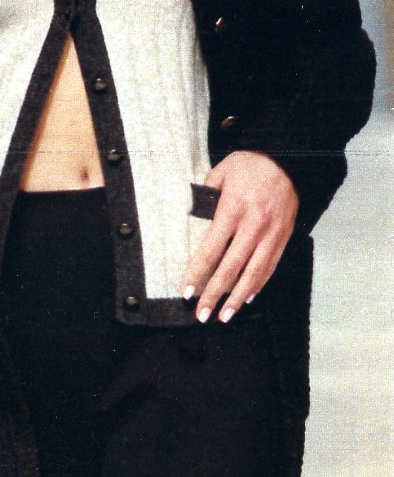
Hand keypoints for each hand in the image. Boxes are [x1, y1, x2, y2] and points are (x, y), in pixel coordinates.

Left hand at [182, 152, 298, 322]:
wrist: (288, 160)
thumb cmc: (251, 164)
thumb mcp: (222, 171)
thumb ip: (206, 194)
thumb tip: (192, 214)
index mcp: (233, 210)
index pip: (211, 250)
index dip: (197, 273)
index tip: (187, 292)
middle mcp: (253, 226)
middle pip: (230, 268)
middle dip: (214, 295)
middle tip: (201, 315)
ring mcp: (271, 234)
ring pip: (253, 274)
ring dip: (237, 298)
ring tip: (224, 316)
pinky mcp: (284, 237)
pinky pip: (270, 266)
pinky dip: (258, 285)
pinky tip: (248, 298)